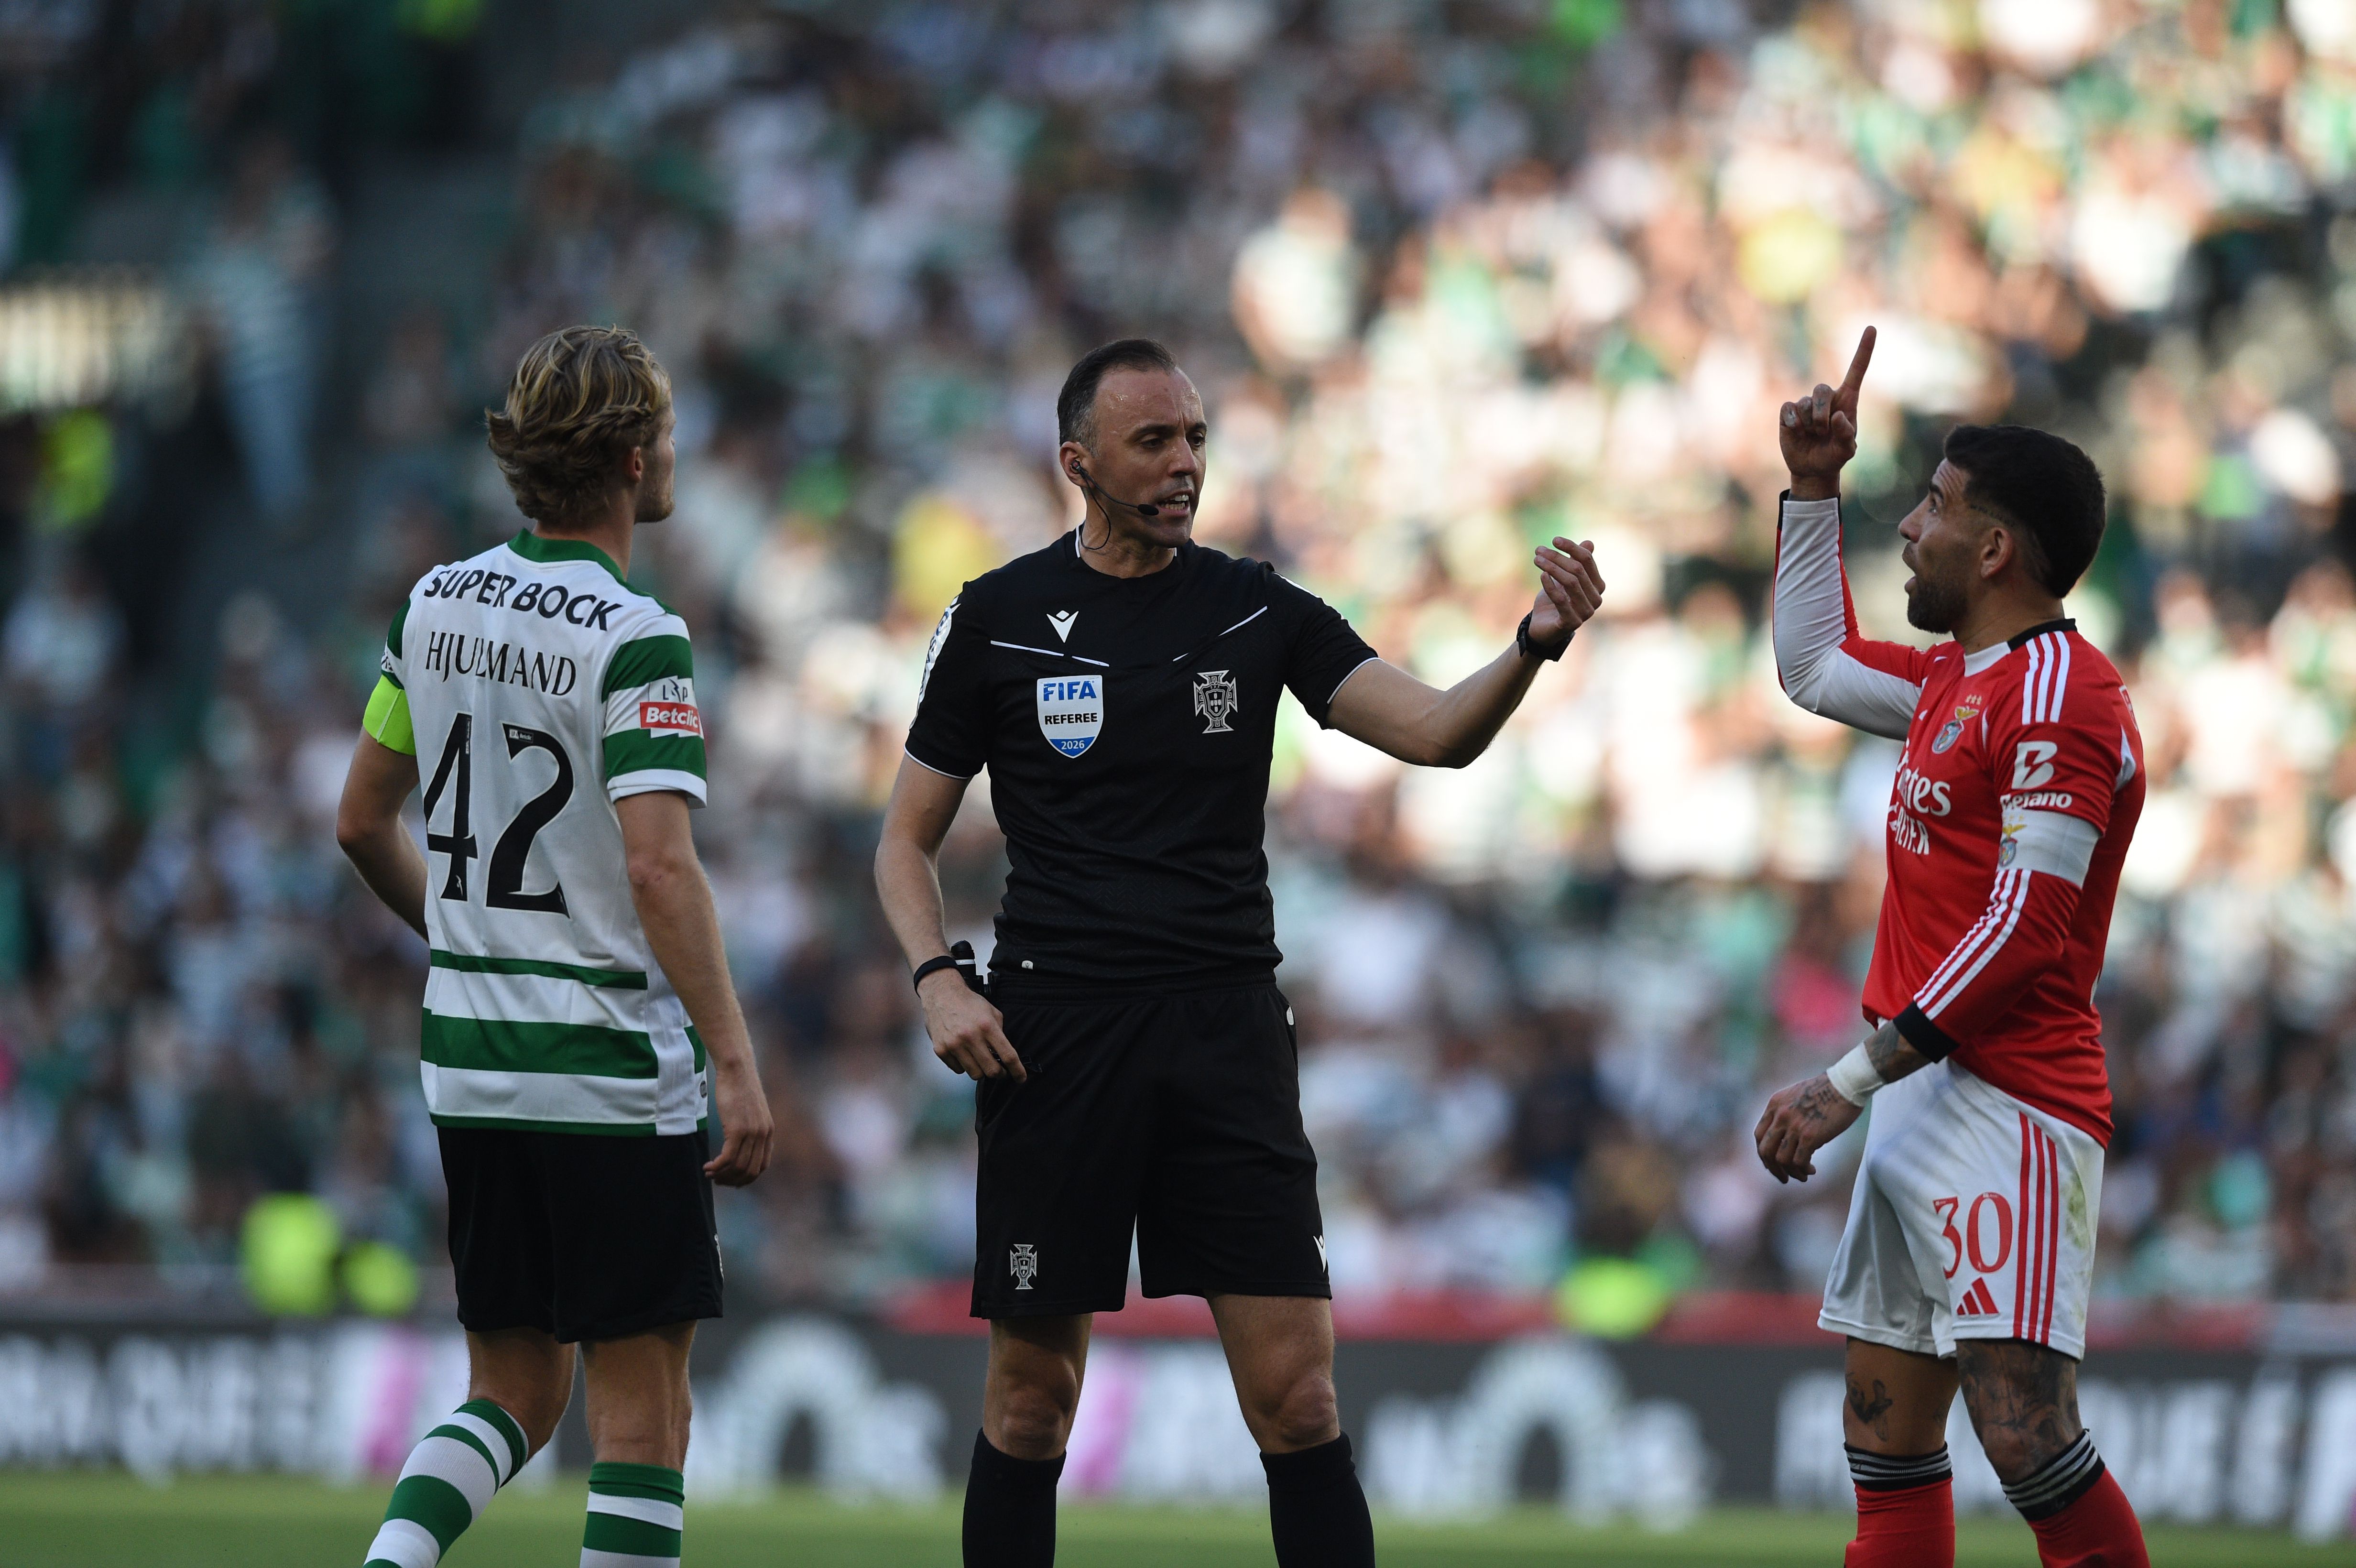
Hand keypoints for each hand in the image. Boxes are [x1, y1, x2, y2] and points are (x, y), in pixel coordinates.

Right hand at [704, 1053, 774, 1186]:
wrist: (737, 1069)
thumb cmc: (739, 1088)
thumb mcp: (751, 1112)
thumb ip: (751, 1129)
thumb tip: (741, 1144)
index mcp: (769, 1132)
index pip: (762, 1166)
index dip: (746, 1178)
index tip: (731, 1179)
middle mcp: (763, 1135)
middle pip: (749, 1171)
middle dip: (732, 1180)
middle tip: (717, 1179)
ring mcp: (752, 1133)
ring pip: (738, 1166)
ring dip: (722, 1174)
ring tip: (709, 1173)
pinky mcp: (737, 1129)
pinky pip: (728, 1157)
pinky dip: (717, 1166)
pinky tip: (708, 1166)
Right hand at [919, 970, 1026, 1080]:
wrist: (941, 994)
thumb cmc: (967, 1002)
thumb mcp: (992, 1012)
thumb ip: (1000, 1032)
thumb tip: (1005, 1053)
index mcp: (987, 1026)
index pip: (1008, 1055)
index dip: (1017, 1070)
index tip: (1021, 1078)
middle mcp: (971, 1037)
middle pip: (992, 1070)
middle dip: (1000, 1073)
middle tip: (1000, 1070)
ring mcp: (954, 1045)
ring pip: (975, 1074)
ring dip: (982, 1070)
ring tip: (981, 1060)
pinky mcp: (941, 1050)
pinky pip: (958, 1069)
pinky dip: (964, 1066)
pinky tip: (965, 1055)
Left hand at [1529, 537, 1604, 648]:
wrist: (1543, 626)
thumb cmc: (1555, 599)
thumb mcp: (1564, 577)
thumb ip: (1577, 562)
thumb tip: (1589, 542)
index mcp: (1598, 585)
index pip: (1587, 560)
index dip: (1571, 547)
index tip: (1554, 539)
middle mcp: (1596, 599)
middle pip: (1577, 570)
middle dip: (1557, 557)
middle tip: (1538, 550)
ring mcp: (1586, 612)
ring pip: (1570, 582)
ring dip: (1551, 568)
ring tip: (1536, 559)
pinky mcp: (1572, 622)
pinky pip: (1561, 600)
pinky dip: (1550, 585)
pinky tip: (1542, 575)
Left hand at [1753, 1072, 1862, 1183]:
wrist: (1846, 1083)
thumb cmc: (1828, 1091)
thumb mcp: (1796, 1096)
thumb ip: (1787, 1115)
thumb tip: (1789, 1142)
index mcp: (1775, 1104)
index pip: (1759, 1135)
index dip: (1764, 1153)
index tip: (1773, 1162)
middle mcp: (1780, 1115)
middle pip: (1765, 1151)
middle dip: (1772, 1168)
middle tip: (1783, 1177)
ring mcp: (1794, 1126)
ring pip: (1781, 1160)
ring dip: (1790, 1172)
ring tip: (1802, 1175)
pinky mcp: (1809, 1136)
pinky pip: (1798, 1161)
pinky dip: (1803, 1170)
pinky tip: (1811, 1170)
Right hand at [1779, 326, 1874, 501]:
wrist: (1812, 468)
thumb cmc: (1834, 456)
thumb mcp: (1847, 450)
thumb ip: (1846, 435)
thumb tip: (1837, 416)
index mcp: (1847, 401)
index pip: (1856, 371)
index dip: (1864, 350)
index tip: (1871, 328)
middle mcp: (1827, 398)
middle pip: (1822, 389)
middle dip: (1821, 413)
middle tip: (1822, 432)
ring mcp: (1806, 404)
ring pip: (1804, 402)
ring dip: (1809, 423)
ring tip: (1811, 436)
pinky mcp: (1789, 412)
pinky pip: (1788, 408)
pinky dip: (1793, 423)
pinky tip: (1796, 432)